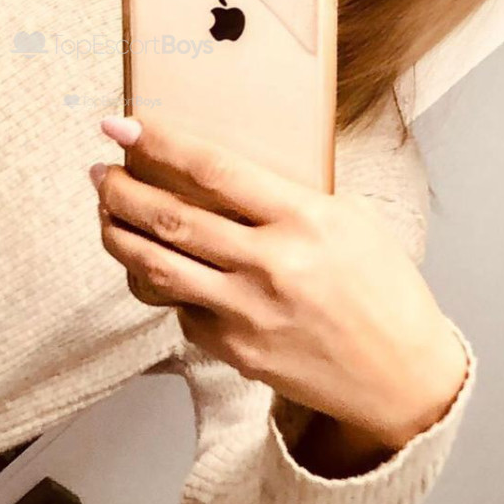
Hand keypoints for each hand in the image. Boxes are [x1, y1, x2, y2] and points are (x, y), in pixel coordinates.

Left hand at [92, 112, 467, 451]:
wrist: (403, 377)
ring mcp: (248, 313)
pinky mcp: (235, 351)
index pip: (213, 170)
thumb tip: (216, 168)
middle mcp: (270, 265)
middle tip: (100, 172)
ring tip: (105, 213)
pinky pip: (179, 308)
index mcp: (304, 219)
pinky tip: (152, 264)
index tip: (122, 126)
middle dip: (119, 190)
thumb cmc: (381, 286)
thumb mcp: (349, 220)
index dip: (159, 144)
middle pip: (169, 218)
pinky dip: (158, 282)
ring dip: (117, 235)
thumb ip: (287, 196)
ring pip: (156, 267)